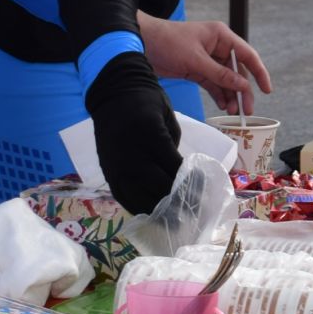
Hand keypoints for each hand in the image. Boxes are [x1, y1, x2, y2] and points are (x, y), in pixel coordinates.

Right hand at [86, 52, 182, 213]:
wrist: (113, 92)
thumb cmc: (147, 101)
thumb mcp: (168, 119)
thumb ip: (172, 150)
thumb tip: (180, 178)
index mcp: (151, 137)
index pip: (175, 170)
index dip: (192, 185)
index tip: (204, 194)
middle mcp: (132, 155)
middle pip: (159, 188)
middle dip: (180, 202)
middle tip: (196, 212)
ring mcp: (117, 165)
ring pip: (140, 199)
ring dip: (160, 212)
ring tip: (176, 221)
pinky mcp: (108, 172)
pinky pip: (123, 197)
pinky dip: (139, 208)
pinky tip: (152, 214)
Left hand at [137, 12, 272, 113]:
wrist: (142, 43)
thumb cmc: (168, 42)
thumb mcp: (196, 60)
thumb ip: (220, 74)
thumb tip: (243, 85)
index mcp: (221, 36)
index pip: (247, 55)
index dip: (259, 72)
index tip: (267, 90)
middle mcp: (217, 47)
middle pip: (238, 71)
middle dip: (243, 90)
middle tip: (246, 110)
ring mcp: (207, 59)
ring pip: (226, 80)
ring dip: (230, 95)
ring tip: (233, 112)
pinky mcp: (197, 69)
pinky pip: (213, 84)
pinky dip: (218, 94)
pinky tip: (223, 106)